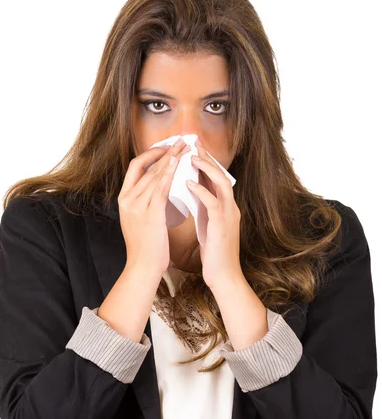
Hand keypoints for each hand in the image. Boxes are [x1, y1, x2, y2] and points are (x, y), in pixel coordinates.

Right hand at [118, 137, 190, 274]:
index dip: (151, 154)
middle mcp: (127, 199)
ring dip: (171, 158)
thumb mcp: (140, 219)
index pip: (135, 167)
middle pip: (145, 166)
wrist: (143, 267)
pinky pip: (160, 187)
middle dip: (164, 151)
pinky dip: (170, 173)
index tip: (167, 148)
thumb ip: (145, 202)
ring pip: (154, 174)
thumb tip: (158, 186)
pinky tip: (178, 163)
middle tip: (180, 141)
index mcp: (124, 199)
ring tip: (184, 147)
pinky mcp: (149, 213)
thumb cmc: (146, 246)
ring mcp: (136, 205)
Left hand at [186, 139, 241, 286]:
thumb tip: (190, 189)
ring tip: (192, 157)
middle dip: (207, 158)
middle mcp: (230, 206)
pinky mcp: (222, 225)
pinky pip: (213, 203)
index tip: (192, 149)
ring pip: (221, 183)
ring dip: (206, 169)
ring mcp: (228, 214)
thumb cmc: (213, 251)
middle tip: (193, 143)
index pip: (216, 178)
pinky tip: (188, 183)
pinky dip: (201, 191)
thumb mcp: (208, 223)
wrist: (224, 275)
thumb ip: (203, 205)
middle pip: (221, 174)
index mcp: (226, 206)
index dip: (205, 162)